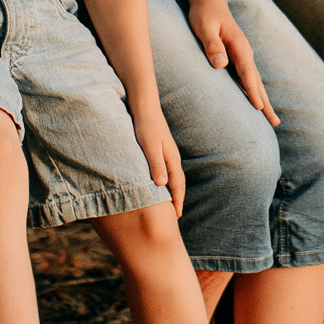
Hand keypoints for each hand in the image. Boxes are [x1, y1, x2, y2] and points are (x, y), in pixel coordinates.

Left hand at [131, 101, 186, 217]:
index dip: (177, 201)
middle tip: (175, 215)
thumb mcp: (149, 146)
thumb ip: (156, 164)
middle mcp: (172, 158)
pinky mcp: (161, 151)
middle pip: (178, 183)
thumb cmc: (146, 127)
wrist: (145, 108)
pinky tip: (160, 185)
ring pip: (173, 177)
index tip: (176, 216)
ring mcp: (167, 154)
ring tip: (169, 204)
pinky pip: (166, 171)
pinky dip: (166, 182)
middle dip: (177, 199)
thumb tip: (162, 185)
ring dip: (172, 191)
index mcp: (171, 160)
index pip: (177, 185)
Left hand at [188, 0, 277, 126]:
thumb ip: (212, 45)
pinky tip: (255, 103)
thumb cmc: (204, 15)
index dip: (253, 91)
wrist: (209, 3)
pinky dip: (254, 92)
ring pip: (255, 82)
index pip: (247, 73)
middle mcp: (245, 53)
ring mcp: (243, 56)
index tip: (259, 108)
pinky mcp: (237, 58)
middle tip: (275, 123)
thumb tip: (221, 65)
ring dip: (263, 100)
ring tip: (271, 119)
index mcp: (239, 46)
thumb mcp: (204, 28)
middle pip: (257, 82)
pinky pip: (248, 79)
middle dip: (265, 103)